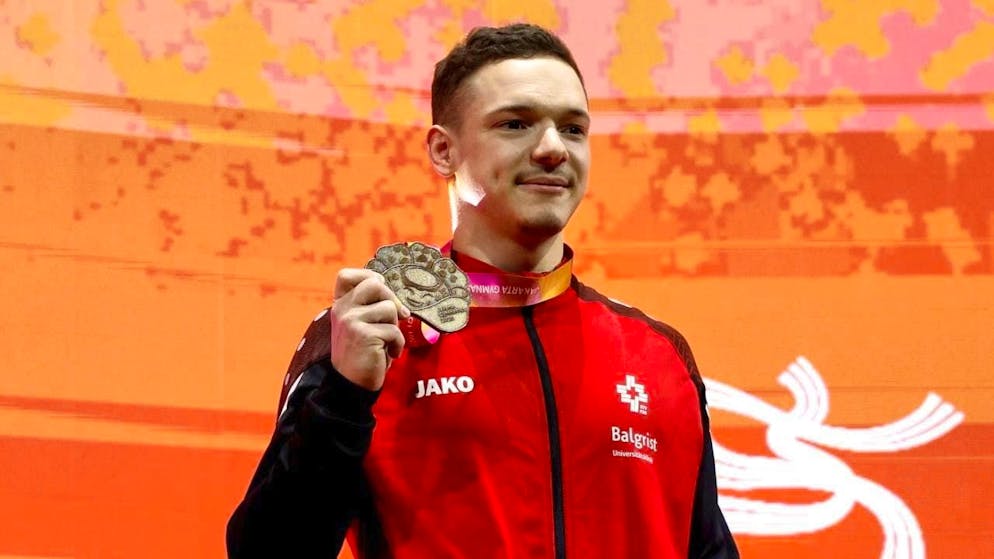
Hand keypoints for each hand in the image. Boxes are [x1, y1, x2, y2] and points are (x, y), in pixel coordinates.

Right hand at [330, 268, 410, 390]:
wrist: (351, 384)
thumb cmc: (362, 353)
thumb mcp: (361, 325)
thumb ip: (371, 307)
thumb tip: (397, 299)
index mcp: (340, 305)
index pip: (346, 275)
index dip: (368, 276)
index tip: (381, 289)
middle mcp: (342, 309)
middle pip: (375, 283)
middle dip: (392, 299)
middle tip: (397, 317)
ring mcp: (351, 321)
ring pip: (389, 308)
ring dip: (395, 326)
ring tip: (387, 341)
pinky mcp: (363, 334)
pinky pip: (394, 330)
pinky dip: (398, 344)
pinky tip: (389, 353)